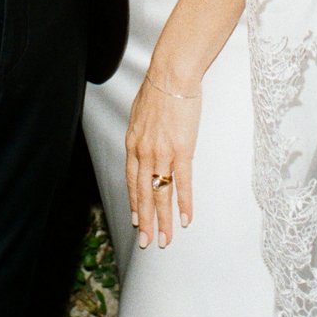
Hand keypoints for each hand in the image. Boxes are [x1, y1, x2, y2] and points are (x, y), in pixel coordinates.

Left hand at [125, 73, 201, 249]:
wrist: (171, 75)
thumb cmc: (158, 89)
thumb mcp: (140, 113)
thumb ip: (141, 132)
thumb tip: (142, 140)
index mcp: (133, 143)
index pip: (132, 180)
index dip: (135, 202)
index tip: (136, 220)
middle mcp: (144, 152)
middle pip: (143, 193)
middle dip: (145, 220)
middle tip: (147, 242)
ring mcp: (162, 153)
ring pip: (160, 193)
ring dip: (163, 219)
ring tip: (165, 239)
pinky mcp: (182, 150)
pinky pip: (182, 182)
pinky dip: (183, 202)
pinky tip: (185, 218)